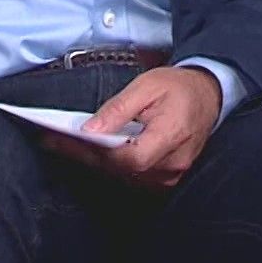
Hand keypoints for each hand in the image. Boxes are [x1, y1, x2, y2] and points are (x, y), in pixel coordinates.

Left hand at [40, 66, 221, 187]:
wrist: (208, 94)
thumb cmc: (180, 87)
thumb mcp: (148, 86)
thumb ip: (119, 109)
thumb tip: (90, 130)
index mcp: (171, 135)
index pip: (128, 158)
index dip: (95, 153)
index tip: (64, 141)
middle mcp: (173, 162)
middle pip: (121, 170)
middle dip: (85, 155)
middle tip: (54, 141)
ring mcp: (171, 173)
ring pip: (124, 176)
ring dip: (95, 161)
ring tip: (67, 145)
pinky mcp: (166, 177)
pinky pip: (133, 176)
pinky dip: (111, 164)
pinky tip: (93, 152)